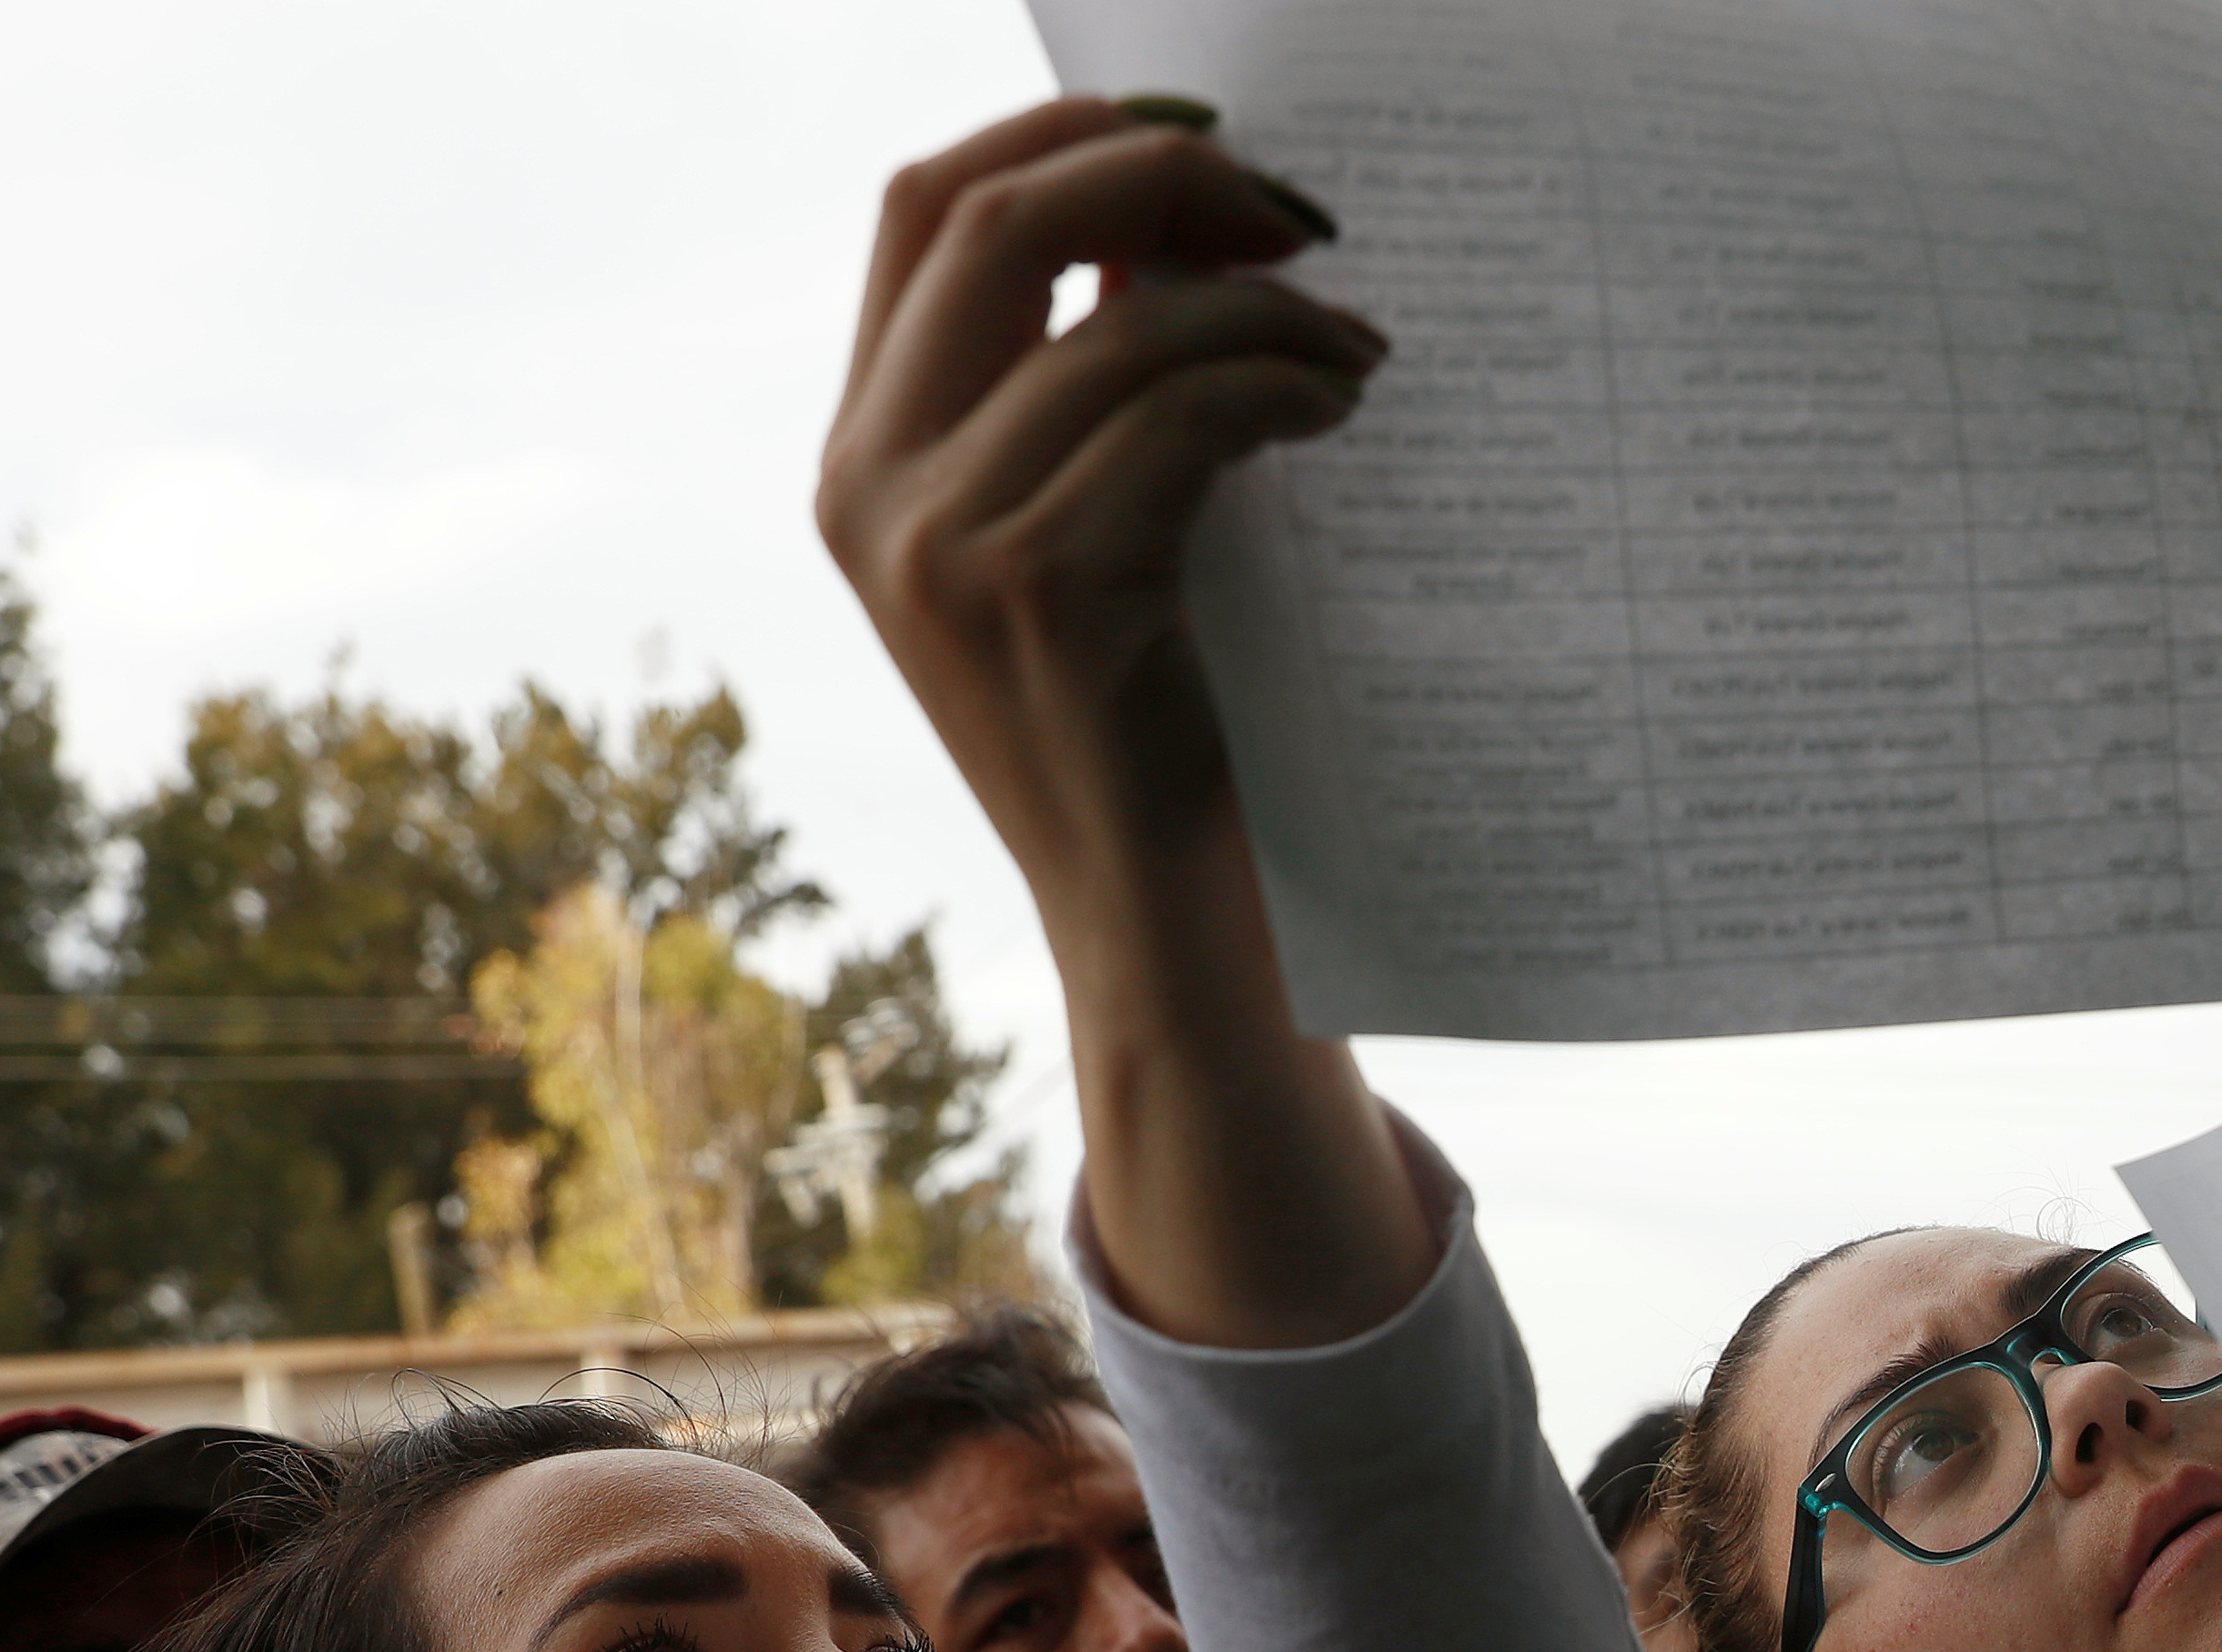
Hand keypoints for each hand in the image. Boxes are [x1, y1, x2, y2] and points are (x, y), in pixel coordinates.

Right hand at [817, 99, 1434, 1352]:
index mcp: (864, 460)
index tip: (1206, 140)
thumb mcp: (1103, 538)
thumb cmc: (1167, 740)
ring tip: (1358, 346)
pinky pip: (1173, 413)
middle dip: (1156, 176)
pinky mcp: (1037, 595)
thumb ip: (1098, 385)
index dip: (1060, 138)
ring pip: (1110, 320)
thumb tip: (1188, 217)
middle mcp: (869, 491)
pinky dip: (1275, 382)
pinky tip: (1342, 407)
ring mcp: (938, 547)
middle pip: (987, 217)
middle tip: (1302, 214)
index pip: (924, 209)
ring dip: (1261, 303)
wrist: (1173, 943)